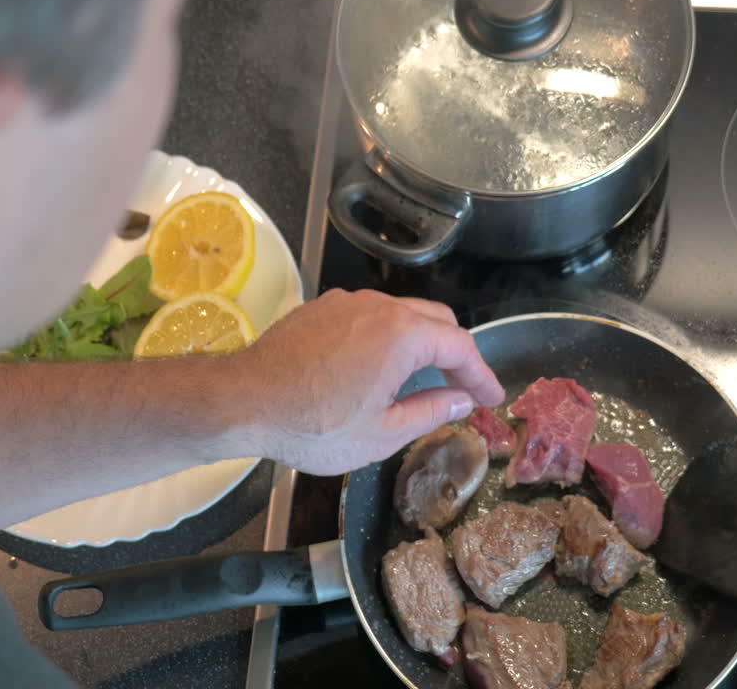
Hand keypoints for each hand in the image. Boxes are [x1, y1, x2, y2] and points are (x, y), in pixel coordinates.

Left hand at [235, 289, 502, 475]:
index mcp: (402, 335)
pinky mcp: (320, 308)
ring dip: (420, 343)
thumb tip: (461, 400)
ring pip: (401, 313)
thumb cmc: (312, 426)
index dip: (482, 374)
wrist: (244, 403)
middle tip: (463, 388)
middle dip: (455, 353)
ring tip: (423, 380)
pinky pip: (368, 315)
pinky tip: (378, 368)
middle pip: (435, 321)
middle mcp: (378, 306)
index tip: (492, 396)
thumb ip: (430, 412)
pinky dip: (386, 337)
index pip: (460, 347)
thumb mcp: (382, 434)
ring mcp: (346, 302)